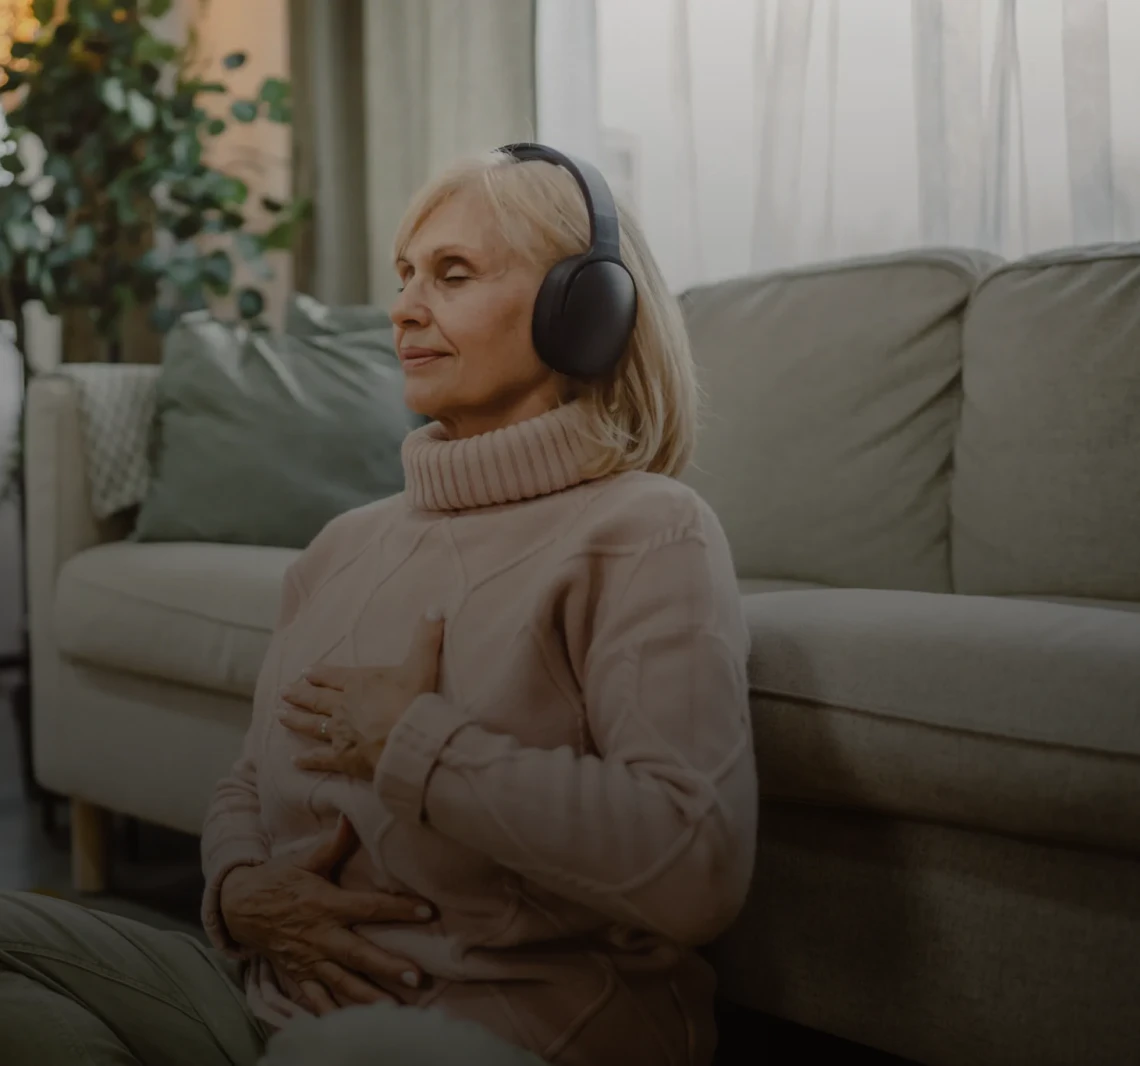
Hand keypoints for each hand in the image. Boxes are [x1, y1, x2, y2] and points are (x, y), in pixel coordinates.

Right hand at [219, 815, 434, 1013]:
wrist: (238, 906)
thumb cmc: (278, 880)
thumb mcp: (304, 860)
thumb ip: (333, 844)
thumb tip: (351, 816)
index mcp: (326, 904)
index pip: (369, 907)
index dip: (399, 908)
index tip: (428, 911)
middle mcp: (320, 935)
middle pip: (359, 953)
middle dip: (388, 966)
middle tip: (417, 976)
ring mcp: (309, 960)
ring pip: (342, 983)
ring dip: (368, 997)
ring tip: (394, 1010)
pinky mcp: (298, 975)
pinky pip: (316, 1000)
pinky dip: (332, 1014)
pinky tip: (353, 1026)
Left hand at [279, 611, 444, 779]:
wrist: (406, 739)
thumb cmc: (412, 701)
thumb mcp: (421, 664)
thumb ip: (426, 637)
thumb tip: (436, 606)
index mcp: (359, 683)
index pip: (334, 676)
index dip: (320, 673)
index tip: (305, 672)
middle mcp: (343, 706)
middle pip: (317, 699)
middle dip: (300, 695)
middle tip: (283, 693)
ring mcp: (339, 733)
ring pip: (312, 725)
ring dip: (295, 720)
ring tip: (279, 716)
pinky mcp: (342, 758)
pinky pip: (320, 758)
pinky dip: (308, 759)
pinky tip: (295, 760)